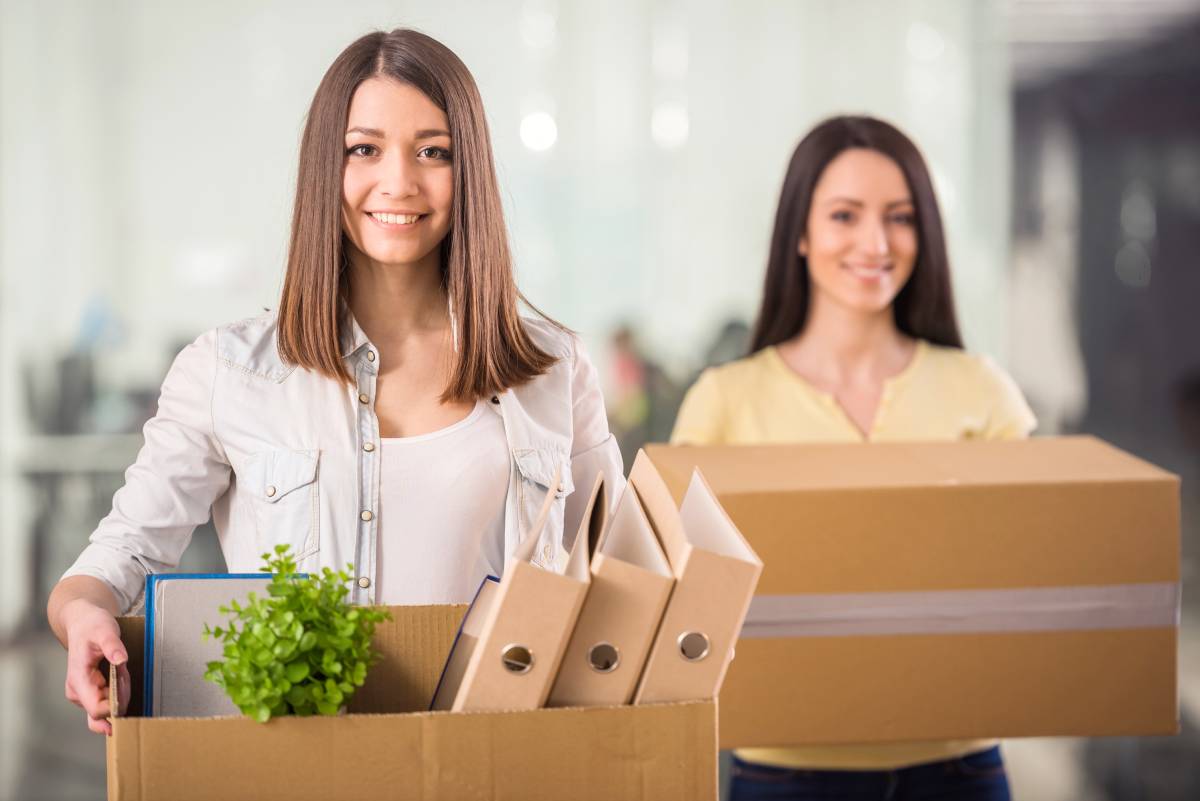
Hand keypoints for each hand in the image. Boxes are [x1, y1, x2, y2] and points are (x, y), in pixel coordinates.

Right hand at [60, 599, 130, 734]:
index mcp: (78, 681)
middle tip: (123, 671)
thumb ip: (112, 645)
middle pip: (106, 711)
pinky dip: (119, 691)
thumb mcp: (105, 630)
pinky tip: (119, 675)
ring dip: (121, 692)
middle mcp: (78, 693)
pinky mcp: (91, 693)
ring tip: (120, 669)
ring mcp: (84, 695)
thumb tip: (121, 660)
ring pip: (109, 708)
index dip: (116, 704)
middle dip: (121, 695)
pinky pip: (109, 702)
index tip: (123, 679)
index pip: (97, 710)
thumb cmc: (91, 626)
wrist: (83, 623)